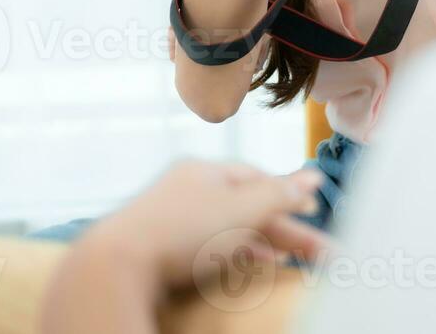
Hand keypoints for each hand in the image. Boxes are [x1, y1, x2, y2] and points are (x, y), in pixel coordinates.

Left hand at [77, 160, 327, 287]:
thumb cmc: (182, 230)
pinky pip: (209, 245)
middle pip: (247, 205)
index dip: (288, 193)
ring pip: (229, 227)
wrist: (115, 265)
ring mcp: (173, 218)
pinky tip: (250, 265)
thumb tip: (313, 176)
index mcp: (206, 171)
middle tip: (319, 249)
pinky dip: (235, 254)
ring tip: (290, 259)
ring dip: (263, 242)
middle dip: (284, 227)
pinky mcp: (162, 248)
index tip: (313, 210)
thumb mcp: (242, 209)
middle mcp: (189, 189)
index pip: (257, 176)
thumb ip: (280, 194)